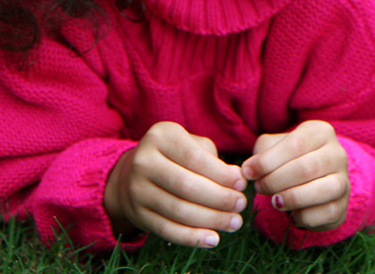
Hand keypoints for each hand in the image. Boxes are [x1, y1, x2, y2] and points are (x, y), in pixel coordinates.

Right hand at [104, 121, 247, 247]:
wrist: (132, 174)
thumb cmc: (175, 156)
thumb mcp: (191, 144)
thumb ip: (213, 159)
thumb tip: (236, 179)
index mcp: (161, 137)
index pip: (194, 158)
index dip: (220, 173)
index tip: (242, 183)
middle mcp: (144, 162)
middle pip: (186, 186)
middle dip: (219, 198)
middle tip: (241, 204)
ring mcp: (137, 190)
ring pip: (178, 210)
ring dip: (210, 219)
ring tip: (234, 222)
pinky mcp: (137, 214)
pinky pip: (166, 230)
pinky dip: (191, 237)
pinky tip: (212, 239)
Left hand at [241, 120, 348, 230]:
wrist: (315, 181)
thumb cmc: (289, 160)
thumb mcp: (276, 147)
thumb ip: (261, 154)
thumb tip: (249, 169)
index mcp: (321, 132)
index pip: (295, 144)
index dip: (268, 161)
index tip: (248, 172)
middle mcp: (337, 153)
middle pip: (306, 168)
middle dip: (275, 181)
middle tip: (260, 187)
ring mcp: (344, 180)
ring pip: (323, 190)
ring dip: (292, 198)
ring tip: (275, 201)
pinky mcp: (342, 206)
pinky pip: (326, 213)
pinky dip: (304, 216)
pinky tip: (292, 213)